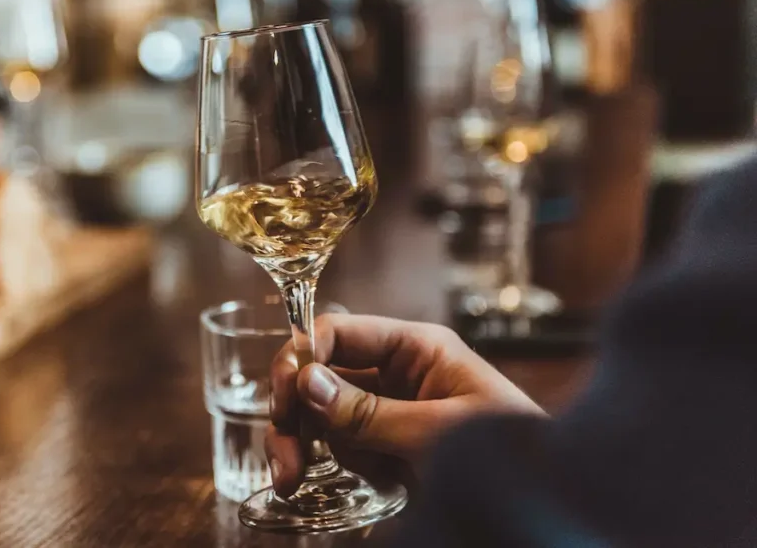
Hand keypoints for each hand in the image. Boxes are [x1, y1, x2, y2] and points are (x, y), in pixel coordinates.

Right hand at [266, 314, 544, 496]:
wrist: (547, 499)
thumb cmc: (513, 454)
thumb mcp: (437, 433)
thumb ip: (369, 411)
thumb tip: (308, 382)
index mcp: (416, 347)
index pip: (339, 331)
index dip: (303, 358)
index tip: (284, 401)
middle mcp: (397, 370)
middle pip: (322, 374)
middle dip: (295, 413)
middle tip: (284, 463)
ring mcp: (392, 406)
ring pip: (325, 412)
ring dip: (311, 445)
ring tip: (302, 481)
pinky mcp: (391, 441)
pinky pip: (346, 443)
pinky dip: (347, 463)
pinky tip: (380, 483)